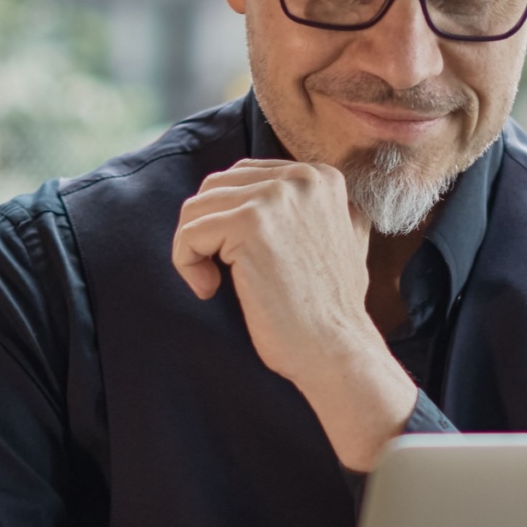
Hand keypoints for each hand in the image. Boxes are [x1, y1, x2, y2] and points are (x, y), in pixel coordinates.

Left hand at [171, 159, 417, 469]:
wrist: (337, 350)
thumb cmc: (330, 309)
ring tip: (214, 283)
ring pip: (198, 208)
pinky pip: (189, 232)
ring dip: (194, 249)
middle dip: (207, 231)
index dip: (228, 220)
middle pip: (216, 187)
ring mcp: (275, 197)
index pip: (244, 176)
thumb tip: (267, 197)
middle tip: (220, 273)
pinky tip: (208, 289)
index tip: (240, 259)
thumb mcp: (339, 240)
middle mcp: (301, 178)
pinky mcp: (249, 224)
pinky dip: (186, 263)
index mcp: (321, 176)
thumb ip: (312, 210)